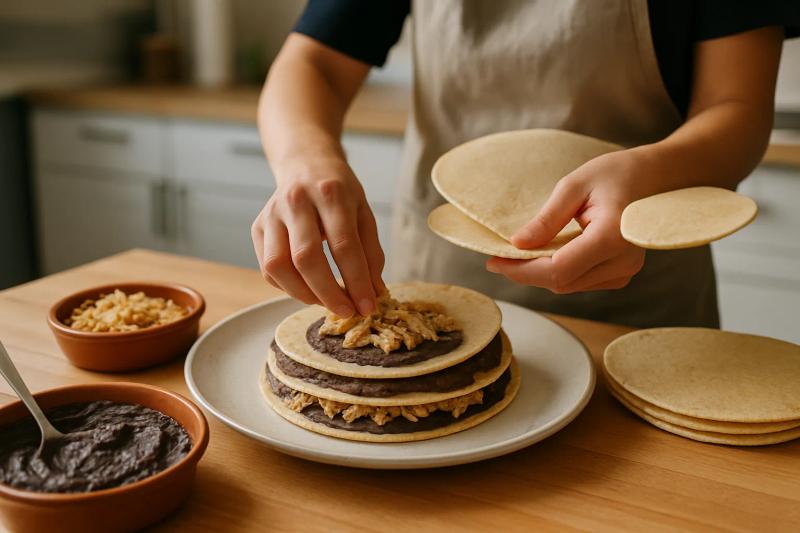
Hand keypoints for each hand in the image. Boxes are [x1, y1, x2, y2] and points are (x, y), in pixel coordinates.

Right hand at [251, 157, 384, 315]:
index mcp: (330, 193)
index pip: (344, 245)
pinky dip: (288, 287)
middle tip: (347, 312)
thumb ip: (371, 252)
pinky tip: (307, 288)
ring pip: (279, 266)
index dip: (357, 281)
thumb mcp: (364, 212)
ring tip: (326, 302)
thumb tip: (374, 293)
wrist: (305, 163)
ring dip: (304, 294)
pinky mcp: (257, 227)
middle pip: (306, 257)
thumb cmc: (338, 191)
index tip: (368, 306)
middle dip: (328, 293)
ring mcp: (271, 214)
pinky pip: (268, 268)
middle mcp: (296, 201)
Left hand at [485, 150, 645, 293]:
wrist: (655, 178)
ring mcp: (625, 271)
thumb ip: (547, 218)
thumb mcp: (574, 185)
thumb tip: (517, 244)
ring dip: (540, 274)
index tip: (494, 261)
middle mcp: (623, 261)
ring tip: (517, 255)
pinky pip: (580, 281)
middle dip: (525, 273)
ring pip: (568, 285)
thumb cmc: (615, 174)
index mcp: (612, 236)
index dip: (522, 270)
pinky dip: (557, 272)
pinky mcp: (621, 275)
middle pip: (561, 282)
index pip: (558, 269)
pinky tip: (544, 255)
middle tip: (497, 258)